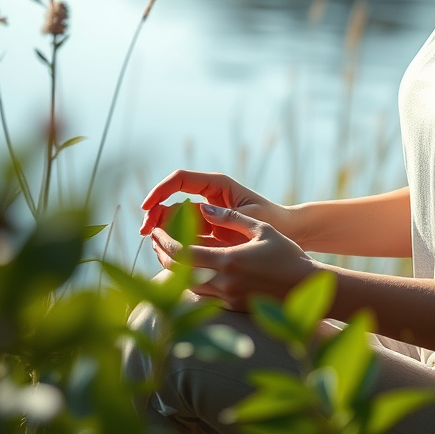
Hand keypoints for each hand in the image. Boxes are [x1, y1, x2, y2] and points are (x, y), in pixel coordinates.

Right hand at [140, 170, 286, 240]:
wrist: (289, 234)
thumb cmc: (274, 220)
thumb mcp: (251, 216)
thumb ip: (227, 215)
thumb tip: (198, 211)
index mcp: (217, 185)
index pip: (180, 179)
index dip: (160, 190)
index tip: (146, 207)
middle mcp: (208, 197)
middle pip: (172, 201)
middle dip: (155, 214)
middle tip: (145, 233)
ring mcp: (206, 215)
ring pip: (175, 220)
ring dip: (162, 231)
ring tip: (154, 245)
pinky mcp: (207, 233)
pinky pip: (184, 235)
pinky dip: (174, 242)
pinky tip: (166, 254)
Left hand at [149, 202, 314, 311]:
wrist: (304, 287)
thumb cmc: (287, 255)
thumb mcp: (261, 229)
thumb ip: (231, 218)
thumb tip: (204, 207)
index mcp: (228, 261)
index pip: (183, 253)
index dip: (164, 242)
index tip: (155, 231)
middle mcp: (222, 283)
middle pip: (178, 271)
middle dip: (162, 255)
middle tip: (156, 240)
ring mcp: (225, 298)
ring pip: (186, 285)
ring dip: (173, 269)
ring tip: (168, 252)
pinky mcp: (231, 307)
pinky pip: (201, 295)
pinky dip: (189, 281)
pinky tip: (189, 270)